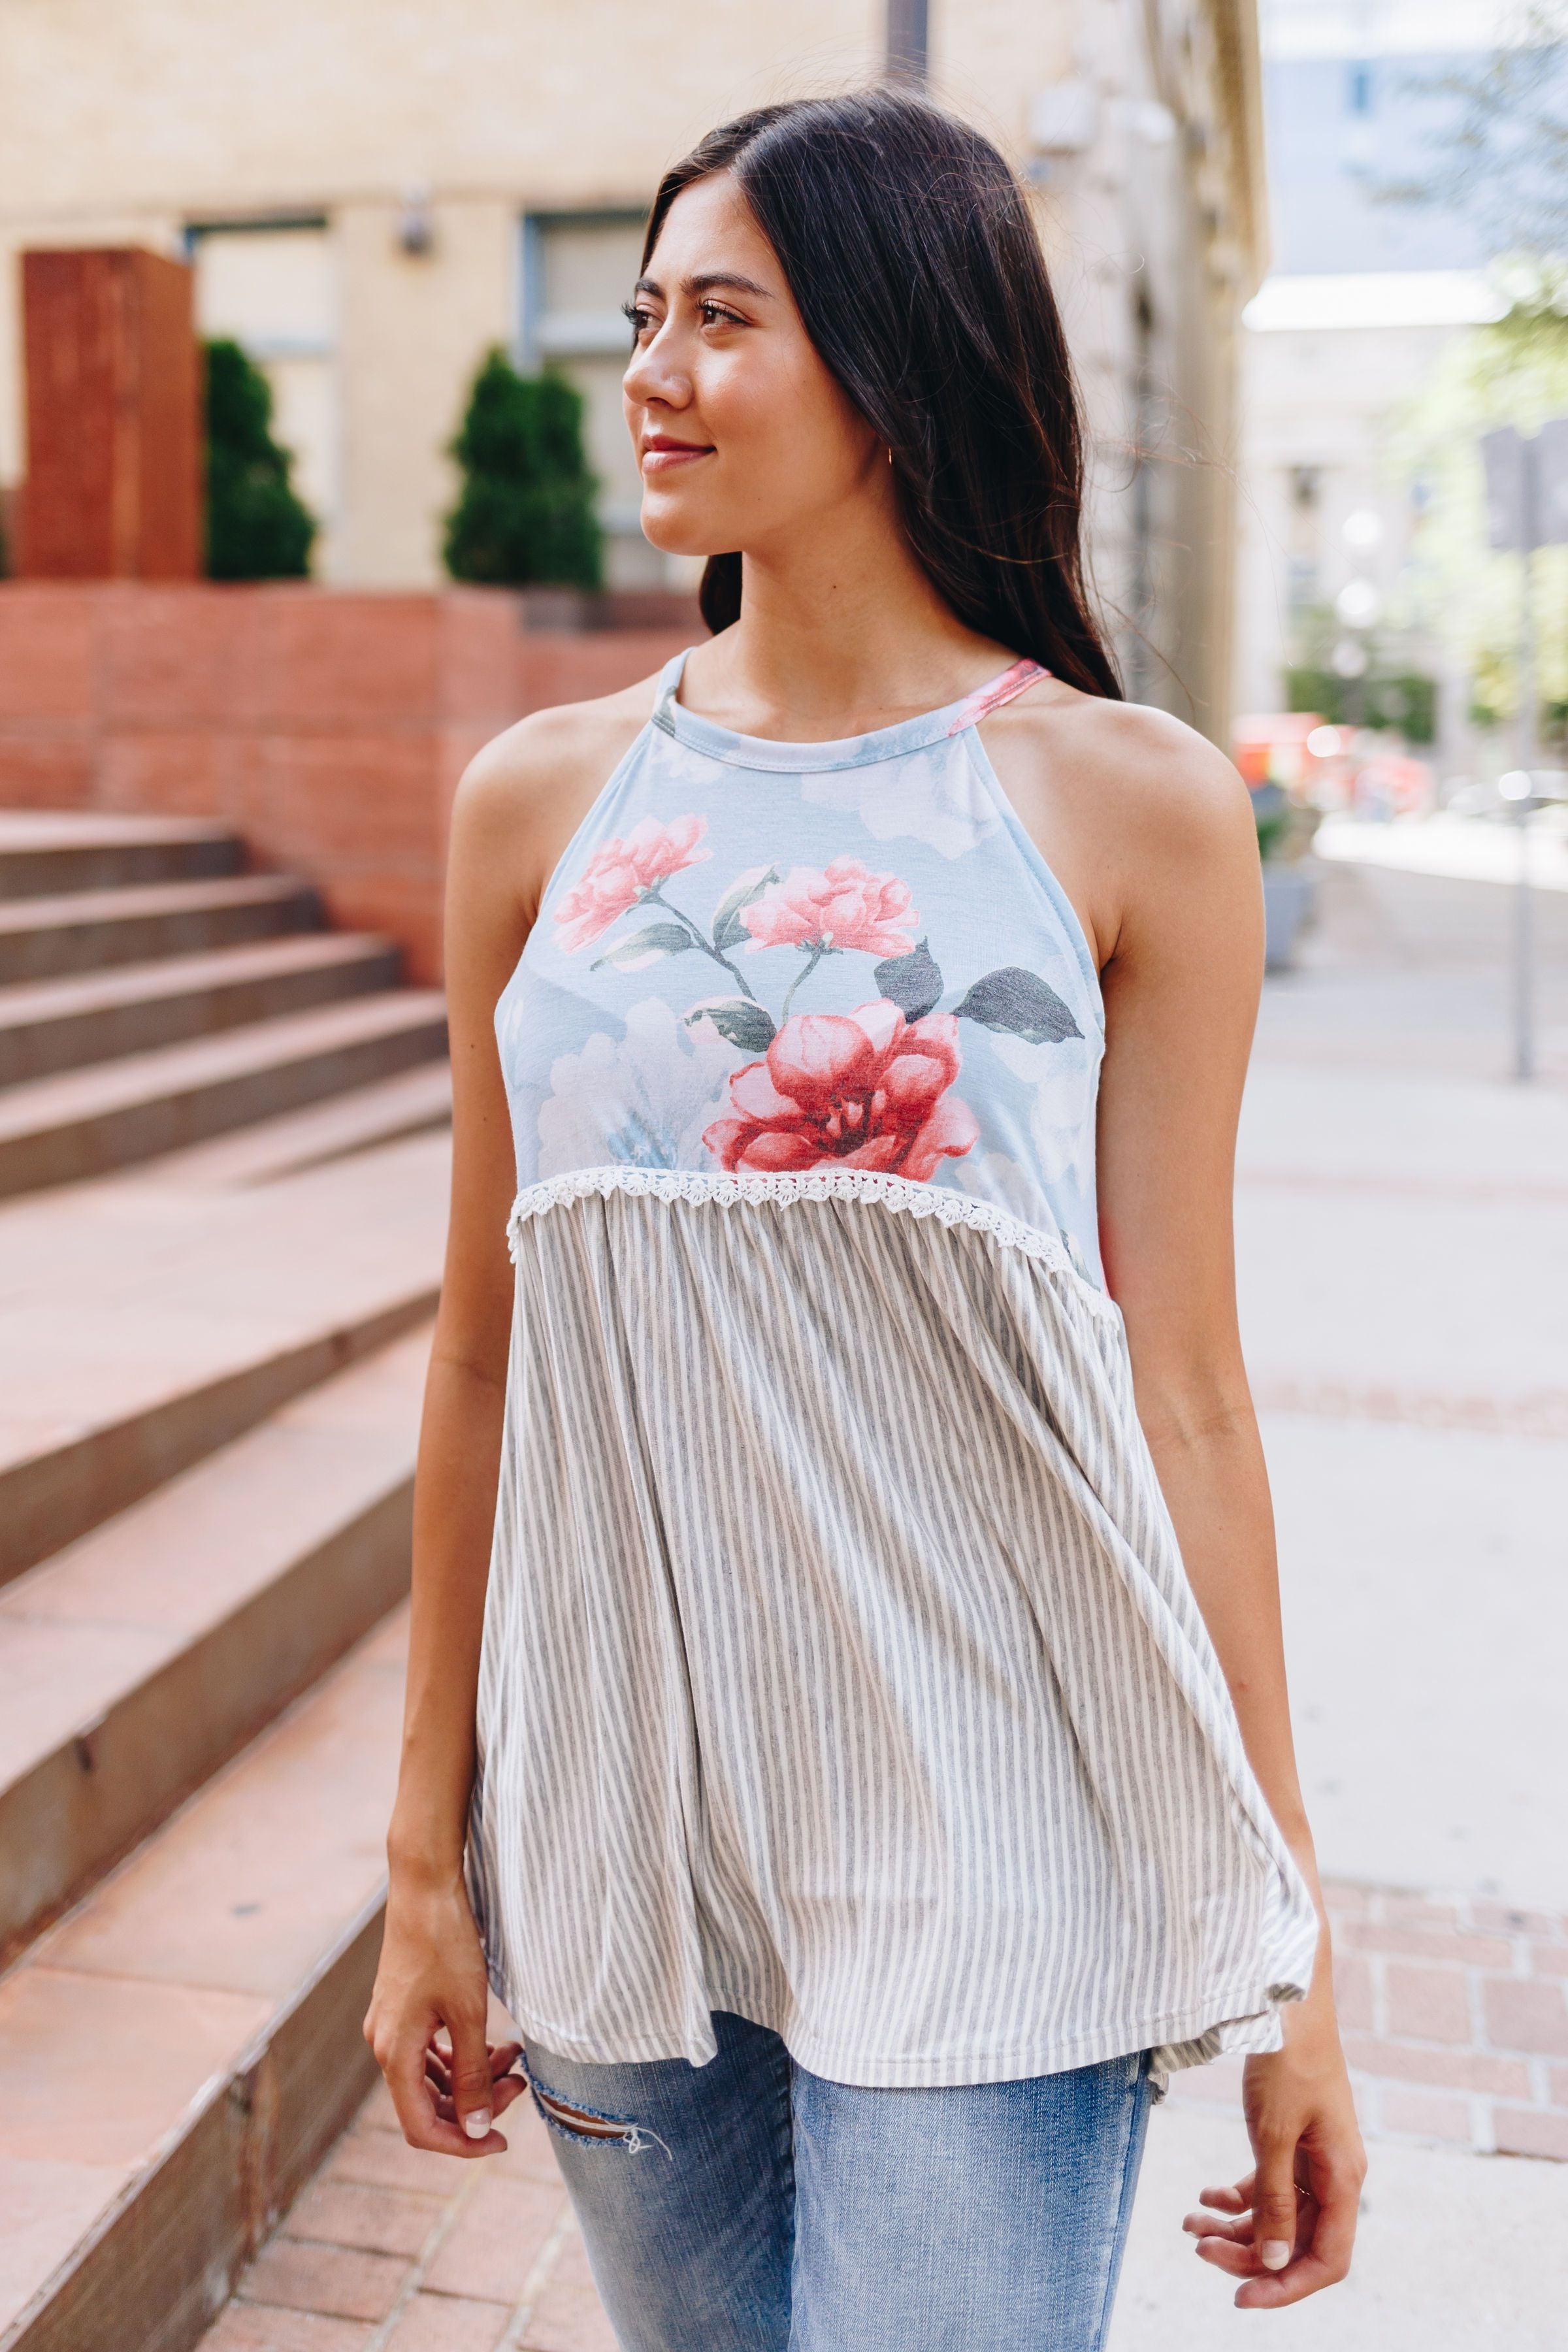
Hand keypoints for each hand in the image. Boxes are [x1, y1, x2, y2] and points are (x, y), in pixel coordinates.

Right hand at [363, 1868, 527, 2157]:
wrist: (425, 1887)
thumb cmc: (446, 1945)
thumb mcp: (468, 2014)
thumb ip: (473, 2076)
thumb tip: (478, 2128)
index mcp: (396, 2054)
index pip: (422, 2128)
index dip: (463, 2144)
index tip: (502, 2141)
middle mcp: (385, 2045)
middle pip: (429, 2104)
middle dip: (476, 2104)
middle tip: (520, 2084)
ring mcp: (391, 2025)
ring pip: (433, 2077)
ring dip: (473, 2077)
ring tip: (515, 2058)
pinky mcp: (402, 2008)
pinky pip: (430, 2051)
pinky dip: (461, 2055)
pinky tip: (492, 2043)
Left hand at [1183, 1991, 1365, 2306]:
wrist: (1285, 1997)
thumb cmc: (1288, 2059)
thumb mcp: (1275, 2133)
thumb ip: (1275, 2200)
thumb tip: (1274, 2262)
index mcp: (1342, 2178)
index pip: (1327, 2261)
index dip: (1287, 2287)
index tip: (1240, 2298)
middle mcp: (1332, 2175)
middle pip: (1297, 2242)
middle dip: (1247, 2254)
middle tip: (1198, 2248)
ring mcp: (1313, 2158)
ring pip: (1278, 2216)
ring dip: (1236, 2226)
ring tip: (1190, 2224)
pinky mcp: (1292, 2140)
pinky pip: (1268, 2186)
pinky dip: (1237, 2196)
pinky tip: (1205, 2196)